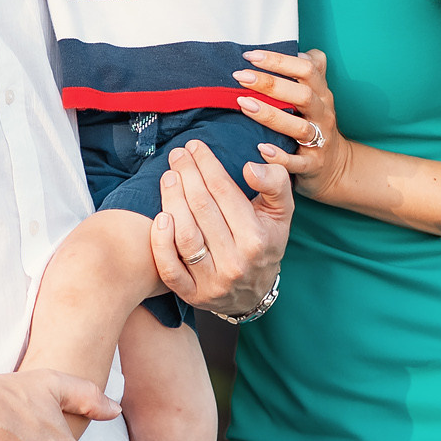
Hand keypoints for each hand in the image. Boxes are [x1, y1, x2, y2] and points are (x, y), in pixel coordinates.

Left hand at [150, 140, 292, 318]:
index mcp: (257, 239)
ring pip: (185, 235)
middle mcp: (235, 262)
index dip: (207, 164)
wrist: (255, 293)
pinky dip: (160, 243)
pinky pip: (169, 269)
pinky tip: (159, 217)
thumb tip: (250, 167)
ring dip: (172, 200)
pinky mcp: (193, 294)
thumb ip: (275, 184)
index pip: (225, 192)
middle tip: (177, 155)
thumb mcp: (282, 213)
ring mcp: (213, 281)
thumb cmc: (266, 242)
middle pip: (202, 208)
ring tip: (168, 177)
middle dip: (187, 174)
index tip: (194, 146)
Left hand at [238, 48, 349, 199]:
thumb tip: (298, 46)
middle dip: (270, 84)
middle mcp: (323, 114)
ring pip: (300, 128)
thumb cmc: (315, 123)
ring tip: (244, 105)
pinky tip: (260, 149)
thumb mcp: (316, 95)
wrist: (334, 166)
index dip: (279, 60)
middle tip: (240, 77)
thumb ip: (308, 71)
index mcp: (321, 93)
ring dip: (271, 115)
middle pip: (302, 95)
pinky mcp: (313, 165)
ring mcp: (320, 141)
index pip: (306, 69)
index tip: (249, 56)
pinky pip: (297, 162)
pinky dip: (280, 157)